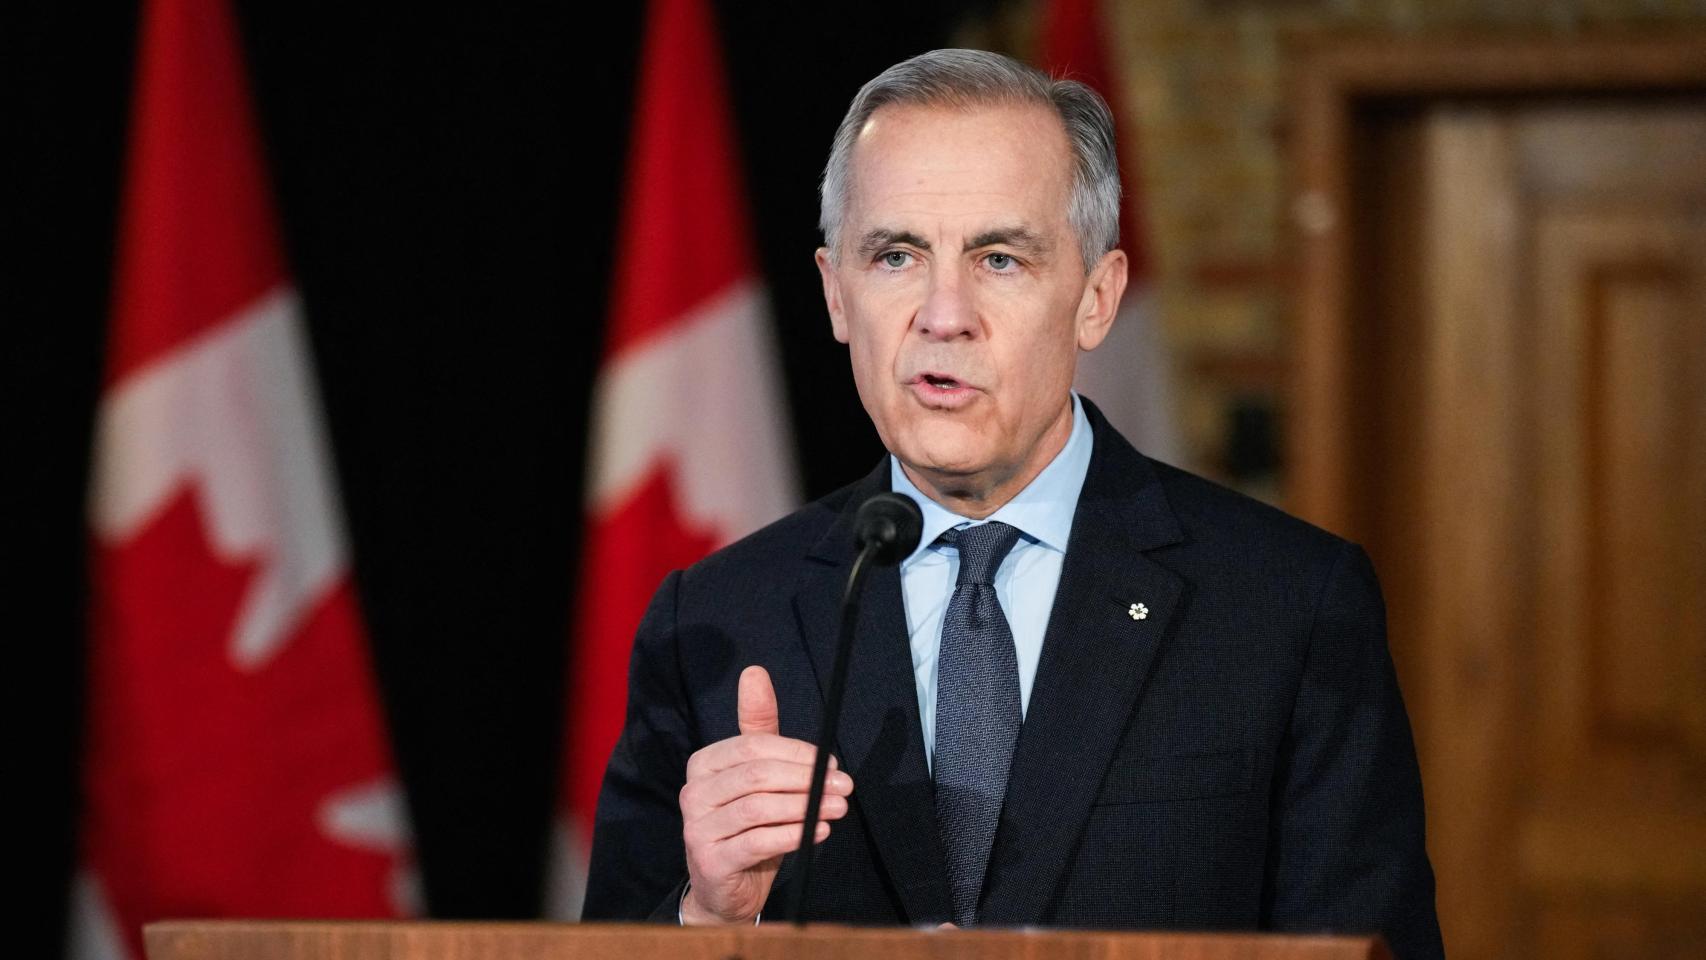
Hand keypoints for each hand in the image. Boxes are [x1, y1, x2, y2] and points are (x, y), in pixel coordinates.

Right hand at [678, 665, 853, 924]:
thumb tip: (755, 672)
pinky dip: (793, 834)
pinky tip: (818, 831)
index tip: (833, 763)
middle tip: (845, 787)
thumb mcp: (755, 774)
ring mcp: (697, 828)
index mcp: (704, 764)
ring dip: (806, 806)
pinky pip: (757, 841)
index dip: (798, 753)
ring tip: (838, 808)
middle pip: (757, 775)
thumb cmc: (747, 825)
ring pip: (758, 808)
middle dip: (807, 778)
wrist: (726, 889)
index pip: (754, 747)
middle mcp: (693, 792)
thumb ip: (759, 728)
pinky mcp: (710, 860)